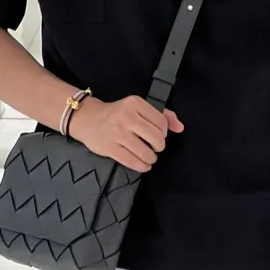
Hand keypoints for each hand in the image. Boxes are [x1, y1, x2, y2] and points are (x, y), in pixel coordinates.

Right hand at [69, 96, 183, 172]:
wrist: (88, 119)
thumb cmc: (117, 113)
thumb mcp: (138, 108)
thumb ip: (162, 115)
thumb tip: (180, 127)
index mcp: (135, 103)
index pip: (161, 122)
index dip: (164, 132)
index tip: (158, 134)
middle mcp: (126, 116)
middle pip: (156, 138)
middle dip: (159, 146)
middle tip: (155, 146)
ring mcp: (117, 133)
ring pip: (146, 152)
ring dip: (151, 158)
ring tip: (149, 155)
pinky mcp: (110, 148)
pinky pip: (133, 162)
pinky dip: (142, 166)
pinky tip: (143, 164)